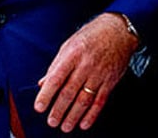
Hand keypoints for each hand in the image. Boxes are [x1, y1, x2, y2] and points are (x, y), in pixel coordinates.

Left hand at [34, 13, 138, 131]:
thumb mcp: (68, 45)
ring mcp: (99, 74)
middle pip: (69, 92)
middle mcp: (85, 65)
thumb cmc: (90, 36)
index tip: (39, 107)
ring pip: (84, 100)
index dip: (46, 94)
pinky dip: (92, 115)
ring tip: (65, 126)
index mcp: (71, 54)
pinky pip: (100, 101)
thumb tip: (43, 83)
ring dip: (73, 116)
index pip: (56, 78)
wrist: (117, 31)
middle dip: (59, 109)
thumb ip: (55, 65)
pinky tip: (84, 123)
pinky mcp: (110, 82)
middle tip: (51, 122)